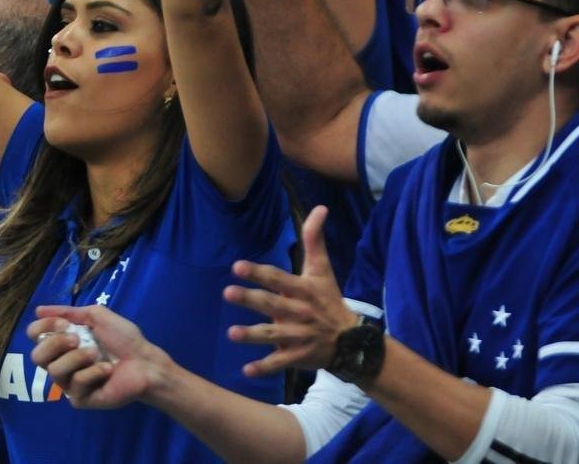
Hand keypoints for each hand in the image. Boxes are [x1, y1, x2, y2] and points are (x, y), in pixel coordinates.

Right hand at [27, 305, 173, 409]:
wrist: (145, 361)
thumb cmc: (124, 339)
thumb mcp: (96, 316)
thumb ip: (68, 312)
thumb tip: (38, 309)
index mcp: (63, 342)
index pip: (35, 335)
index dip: (44, 327)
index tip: (64, 323)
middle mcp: (62, 363)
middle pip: (37, 356)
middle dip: (56, 343)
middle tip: (78, 339)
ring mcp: (69, 383)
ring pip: (55, 371)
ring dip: (78, 357)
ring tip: (97, 354)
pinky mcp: (80, 399)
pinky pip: (75, 384)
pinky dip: (93, 372)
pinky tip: (108, 370)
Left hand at [223, 206, 357, 376]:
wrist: (351, 341)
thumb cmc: (329, 300)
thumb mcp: (323, 270)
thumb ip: (315, 240)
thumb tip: (321, 208)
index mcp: (304, 290)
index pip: (278, 279)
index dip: (258, 273)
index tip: (238, 267)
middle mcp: (300, 312)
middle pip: (272, 305)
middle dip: (250, 299)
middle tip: (227, 293)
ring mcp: (299, 336)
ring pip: (273, 336)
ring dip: (252, 335)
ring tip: (231, 334)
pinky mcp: (299, 357)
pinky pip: (280, 363)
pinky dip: (264, 368)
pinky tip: (246, 371)